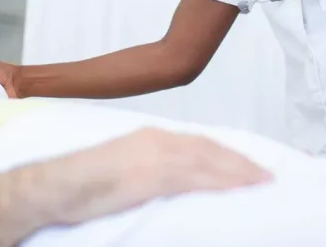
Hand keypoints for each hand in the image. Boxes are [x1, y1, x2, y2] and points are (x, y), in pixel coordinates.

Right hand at [54, 128, 272, 224]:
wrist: (56, 184)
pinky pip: (194, 179)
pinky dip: (221, 182)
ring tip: (262, 183)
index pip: (200, 142)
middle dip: (241, 162)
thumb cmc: (84, 181)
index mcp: (151, 136)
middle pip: (211, 150)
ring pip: (209, 163)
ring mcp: (155, 158)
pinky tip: (238, 189)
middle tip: (268, 174)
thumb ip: (150, 166)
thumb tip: (171, 178)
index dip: (228, 153)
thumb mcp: (124, 164)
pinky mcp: (151, 177)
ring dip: (239, 172)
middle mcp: (158, 141)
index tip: (249, 163)